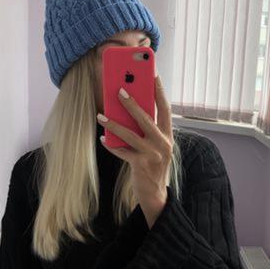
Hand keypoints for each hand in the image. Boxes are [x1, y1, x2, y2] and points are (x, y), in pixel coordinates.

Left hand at [97, 75, 172, 227]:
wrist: (155, 194)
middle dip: (131, 103)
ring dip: (114, 123)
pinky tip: (103, 139)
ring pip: (130, 134)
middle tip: (119, 90)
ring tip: (101, 115)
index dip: (159, 90)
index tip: (153, 74)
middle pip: (146, 118)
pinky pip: (122, 151)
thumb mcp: (156, 146)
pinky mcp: (141, 165)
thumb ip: (148, 130)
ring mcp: (153, 154)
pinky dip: (112, 145)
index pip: (165, 108)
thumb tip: (129, 110)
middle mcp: (163, 143)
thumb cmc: (153, 165)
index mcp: (168, 135)